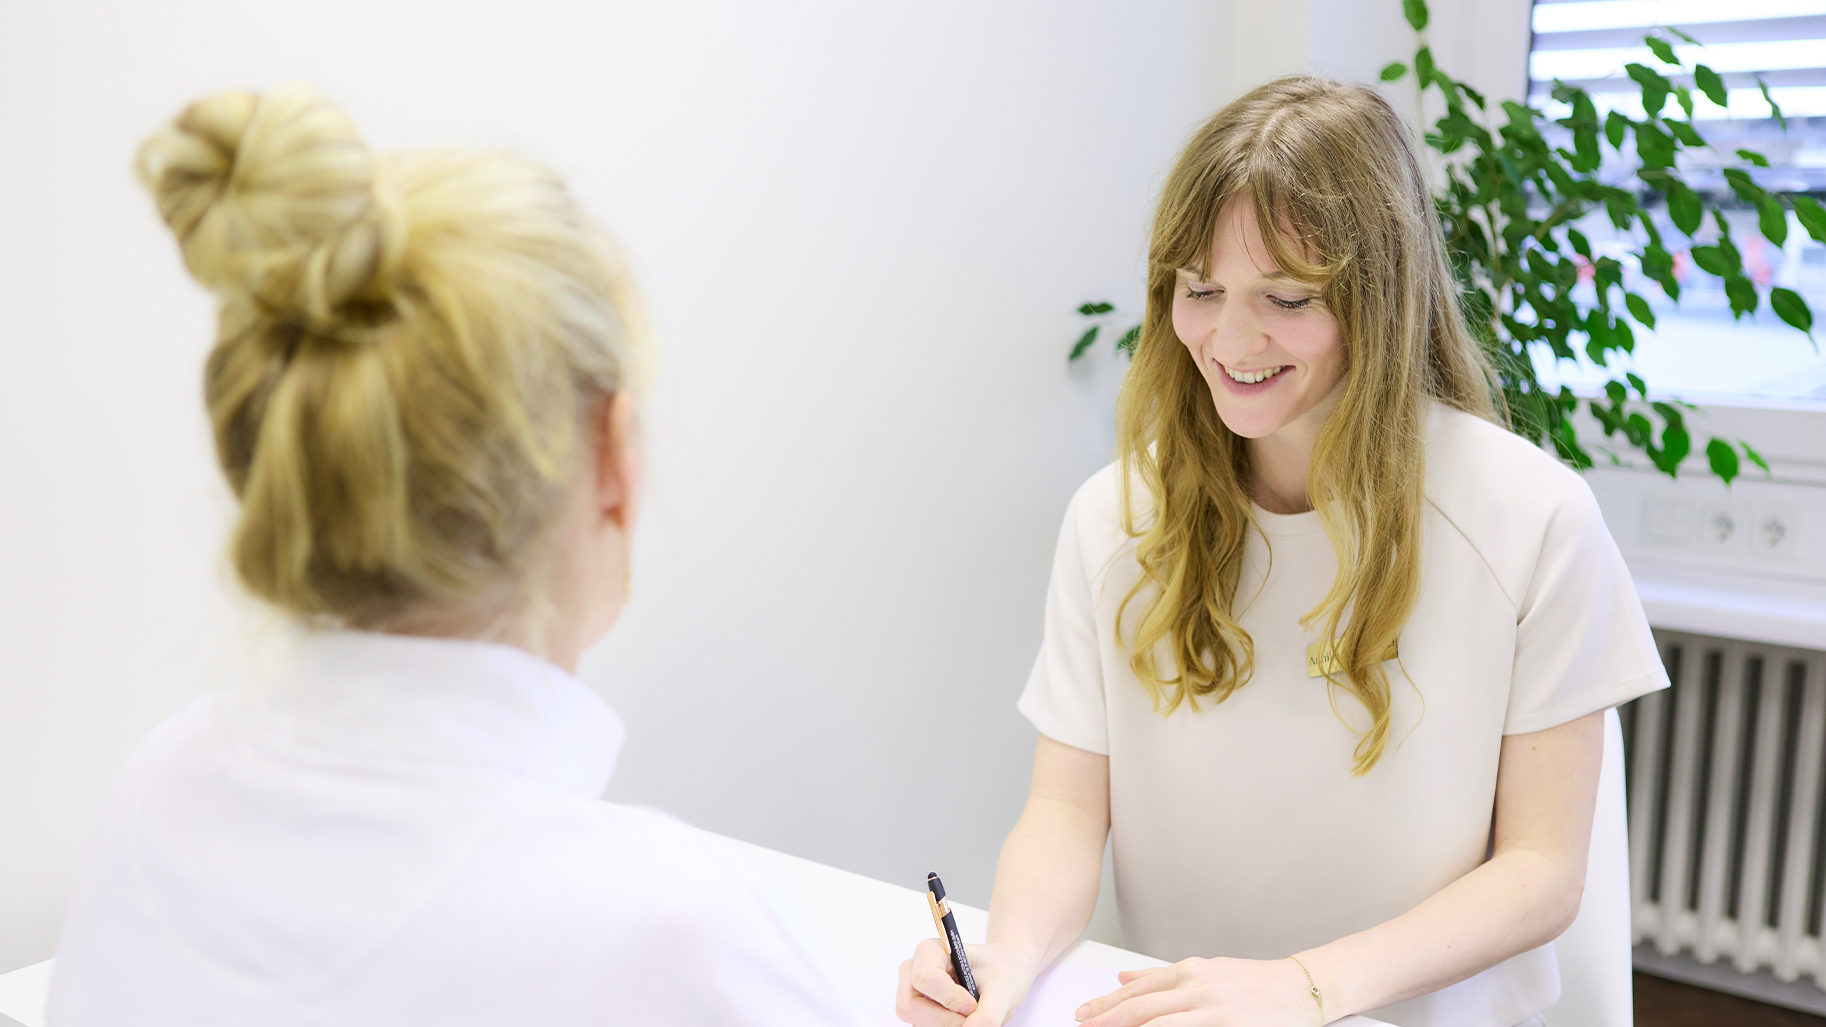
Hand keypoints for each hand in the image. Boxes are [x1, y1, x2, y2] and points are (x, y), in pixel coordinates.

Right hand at [895, 938, 1040, 1025]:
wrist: (1005, 974)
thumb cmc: (1002, 970)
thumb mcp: (1003, 989)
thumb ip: (987, 1014)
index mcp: (930, 951)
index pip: (925, 978)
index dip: (950, 998)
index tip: (973, 1004)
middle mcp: (913, 971)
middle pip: (911, 1006)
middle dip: (946, 1019)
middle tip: (973, 1015)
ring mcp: (913, 994)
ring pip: (919, 1022)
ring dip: (950, 1024)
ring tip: (972, 1013)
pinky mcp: (919, 1013)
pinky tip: (963, 1018)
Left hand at [1074, 956, 1318, 1026]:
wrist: (1300, 987)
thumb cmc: (1254, 982)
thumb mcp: (1206, 971)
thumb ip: (1164, 977)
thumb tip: (1124, 977)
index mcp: (1189, 970)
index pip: (1138, 988)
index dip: (1107, 1003)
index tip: (1085, 1014)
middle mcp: (1197, 985)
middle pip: (1141, 1005)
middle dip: (1108, 1018)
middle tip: (1083, 1025)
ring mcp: (1212, 1006)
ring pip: (1158, 1021)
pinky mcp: (1228, 1024)